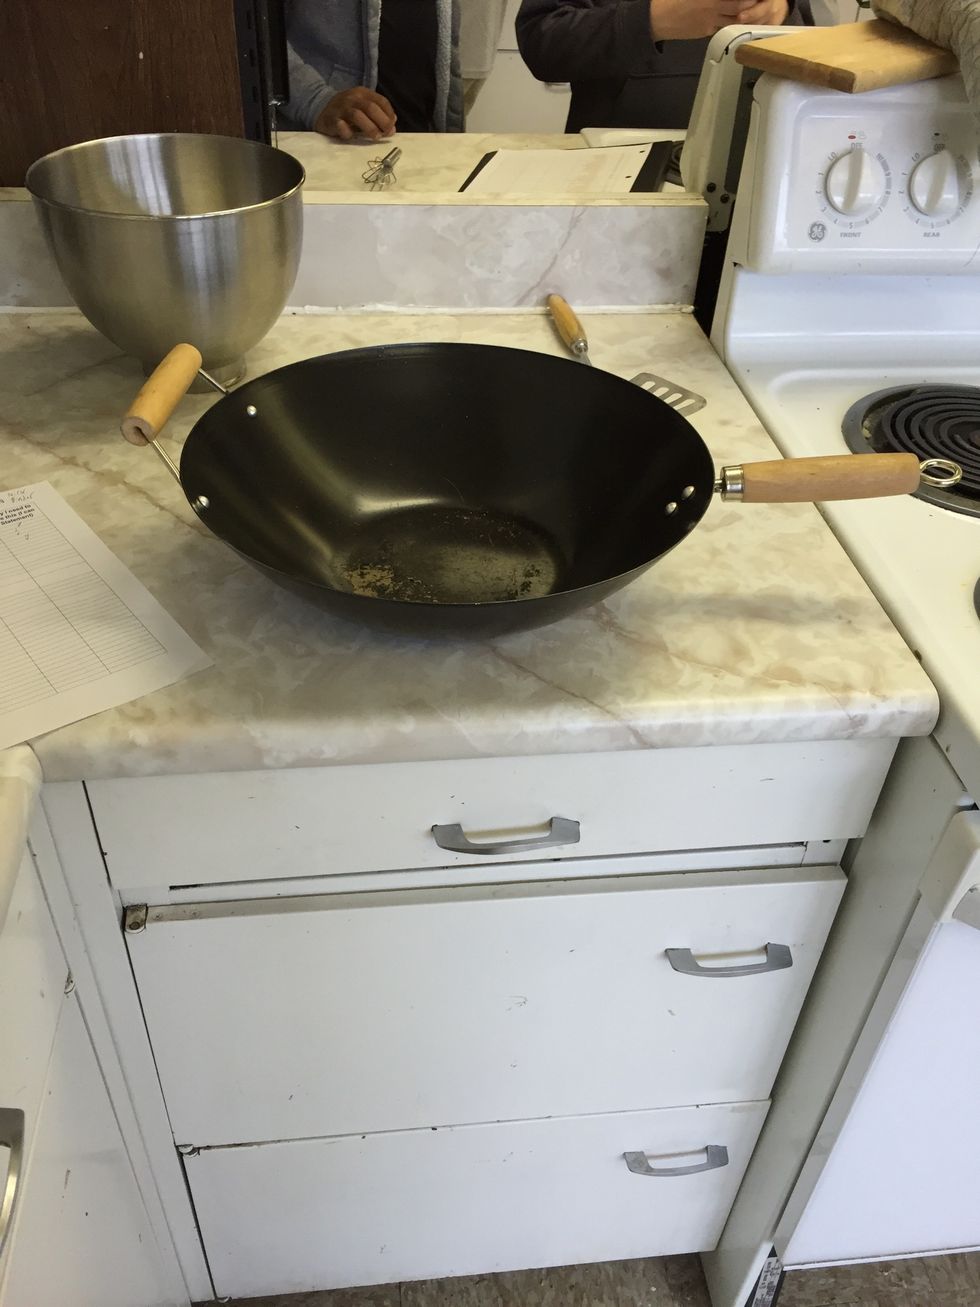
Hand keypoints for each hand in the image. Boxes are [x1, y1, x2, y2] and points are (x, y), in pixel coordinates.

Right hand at [315, 87, 395, 141]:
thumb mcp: (363, 108)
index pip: (381, 101)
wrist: (321, 108)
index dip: (389, 114)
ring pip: (357, 116)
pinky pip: (340, 126)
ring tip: (375, 137)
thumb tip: (392, 126)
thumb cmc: (347, 111)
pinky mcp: (331, 120)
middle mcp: (352, 98)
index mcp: (363, 93)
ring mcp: (341, 108)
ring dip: (369, 127)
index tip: (392, 127)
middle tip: (386, 133)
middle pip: (371, 107)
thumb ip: (378, 115)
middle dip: (382, 121)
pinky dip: (347, 131)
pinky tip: (351, 136)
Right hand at [649, 0, 786, 40]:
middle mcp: (712, 5)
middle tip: (761, 0)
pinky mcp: (706, 31)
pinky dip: (733, 21)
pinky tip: (737, 17)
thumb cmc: (672, 0)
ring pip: (735, 18)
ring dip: (746, 14)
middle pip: (741, 5)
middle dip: (754, 2)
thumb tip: (729, 0)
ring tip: (753, 8)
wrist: (655, 18)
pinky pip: (724, 25)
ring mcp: (709, 20)